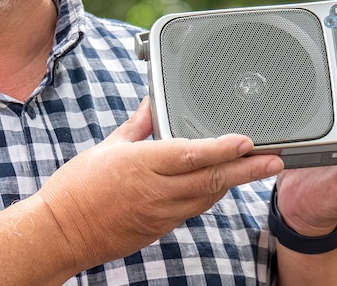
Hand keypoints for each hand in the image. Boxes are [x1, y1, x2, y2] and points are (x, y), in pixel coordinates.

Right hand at [36, 98, 283, 269]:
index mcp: (142, 164)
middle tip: (275, 161)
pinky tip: (222, 186)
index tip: (247, 141)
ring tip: (257, 170)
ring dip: (234, 183)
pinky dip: (211, 196)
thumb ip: (136, 125)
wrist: (61, 232)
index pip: (192, 154)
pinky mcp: (158, 228)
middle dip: (247, 170)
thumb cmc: (77, 188)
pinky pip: (193, 210)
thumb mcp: (106, 147)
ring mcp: (160, 213)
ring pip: (207, 197)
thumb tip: (151, 102)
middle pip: (211, 179)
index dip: (224, 148)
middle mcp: (156, 191)